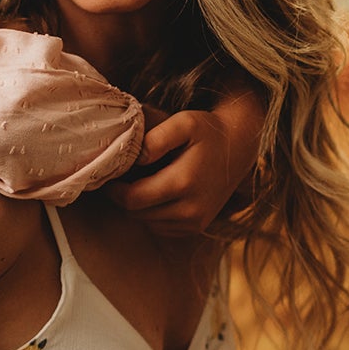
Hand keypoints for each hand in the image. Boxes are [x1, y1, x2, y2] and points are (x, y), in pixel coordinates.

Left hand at [107, 109, 240, 236]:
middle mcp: (190, 209)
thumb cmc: (207, 131)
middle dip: (124, 197)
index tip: (109, 176)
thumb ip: (157, 138)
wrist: (239, 147)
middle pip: (136, 213)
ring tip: (141, 182)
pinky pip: (161, 227)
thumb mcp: (184, 122)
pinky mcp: (197, 227)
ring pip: (147, 222)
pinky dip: (153, 214)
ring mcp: (195, 221)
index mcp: (183, 183)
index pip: (131, 199)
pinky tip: (157, 194)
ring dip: (138, 206)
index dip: (114, 190)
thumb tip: (136, 159)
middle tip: (121, 178)